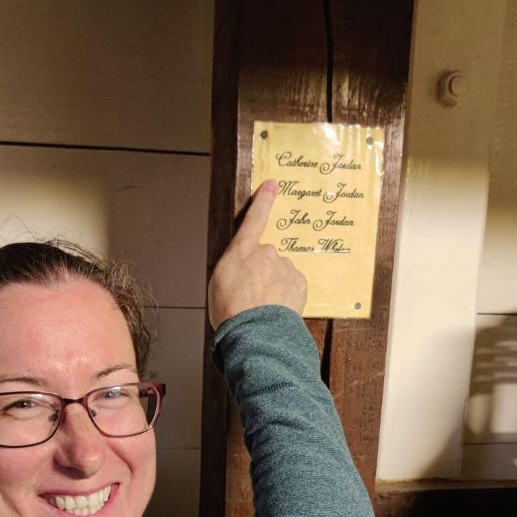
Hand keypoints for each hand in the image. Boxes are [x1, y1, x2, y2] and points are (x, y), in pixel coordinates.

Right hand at [207, 179, 307, 330]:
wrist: (255, 332)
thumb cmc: (231, 311)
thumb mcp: (217, 284)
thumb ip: (233, 268)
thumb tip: (245, 270)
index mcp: (241, 251)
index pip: (254, 218)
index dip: (263, 200)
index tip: (272, 184)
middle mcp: (266, 253)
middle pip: (266, 259)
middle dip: (261, 274)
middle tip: (251, 297)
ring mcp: (285, 267)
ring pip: (280, 273)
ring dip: (274, 287)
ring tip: (262, 309)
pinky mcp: (299, 282)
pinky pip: (292, 286)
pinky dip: (286, 296)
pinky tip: (276, 310)